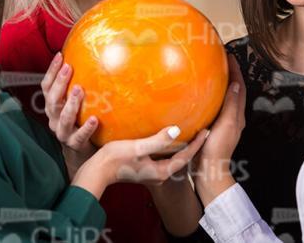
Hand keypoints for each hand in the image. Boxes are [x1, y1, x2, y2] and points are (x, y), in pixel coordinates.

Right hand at [41, 52, 97, 165]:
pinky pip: (80, 136)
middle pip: (52, 100)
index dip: (51, 71)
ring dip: (71, 103)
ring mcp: (63, 133)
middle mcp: (54, 119)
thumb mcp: (79, 103)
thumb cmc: (83, 121)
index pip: (47, 86)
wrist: (85, 153)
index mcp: (53, 107)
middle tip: (69, 68)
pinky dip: (87, 128)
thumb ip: (81, 86)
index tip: (60, 55)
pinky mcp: (75, 145)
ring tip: (79, 90)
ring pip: (63, 118)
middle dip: (59, 83)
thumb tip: (94, 59)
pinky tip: (95, 119)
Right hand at [74, 126, 207, 198]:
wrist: (97, 170)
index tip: (207, 131)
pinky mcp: (144, 166)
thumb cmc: (116, 159)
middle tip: (203, 130)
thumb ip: (158, 140)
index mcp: (161, 171)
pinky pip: (163, 155)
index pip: (185, 157)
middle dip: (193, 145)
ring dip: (181, 145)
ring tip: (190, 130)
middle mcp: (159, 173)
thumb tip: (176, 130)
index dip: (197, 144)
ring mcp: (151, 171)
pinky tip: (168, 135)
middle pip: (181, 158)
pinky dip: (169, 145)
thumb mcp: (138, 147)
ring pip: (172, 157)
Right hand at [192, 54, 245, 205]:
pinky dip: (211, 96)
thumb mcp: (226, 124)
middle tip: (218, 59)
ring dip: (220, 83)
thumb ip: (231, 105)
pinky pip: (214, 105)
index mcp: (237, 114)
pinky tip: (199, 95)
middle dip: (228, 73)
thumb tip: (236, 83)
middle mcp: (233, 117)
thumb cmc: (217, 149)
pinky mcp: (213, 127)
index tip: (228, 54)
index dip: (235, 70)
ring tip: (210, 71)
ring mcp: (223, 122)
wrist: (209, 172)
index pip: (239, 86)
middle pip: (233, 89)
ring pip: (224, 97)